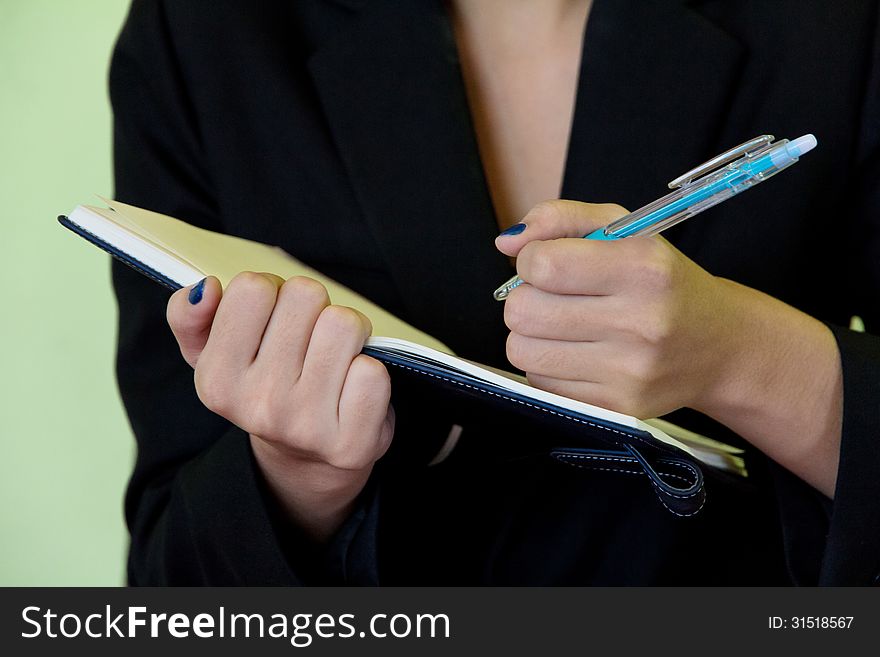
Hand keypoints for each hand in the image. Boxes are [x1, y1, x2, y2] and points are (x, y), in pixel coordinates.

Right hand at [167, 273, 394, 540]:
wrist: (307, 460)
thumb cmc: (263, 392)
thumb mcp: (212, 357)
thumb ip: (189, 317)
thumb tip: (207, 288)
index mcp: (217, 379)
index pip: (254, 287)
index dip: (273, 292)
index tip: (276, 317)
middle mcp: (260, 404)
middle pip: (305, 295)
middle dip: (314, 307)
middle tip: (310, 337)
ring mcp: (307, 425)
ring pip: (345, 324)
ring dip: (348, 332)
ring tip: (335, 355)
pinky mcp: (352, 442)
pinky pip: (373, 370)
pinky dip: (369, 369)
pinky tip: (353, 386)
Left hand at [497, 200, 841, 495]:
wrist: (722, 347)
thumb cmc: (663, 283)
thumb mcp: (625, 231)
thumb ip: (561, 219)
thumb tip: (506, 243)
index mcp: (644, 267)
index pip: (544, 264)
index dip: (531, 261)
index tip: (547, 263)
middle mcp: (641, 321)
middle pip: (524, 312)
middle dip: (526, 298)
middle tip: (553, 297)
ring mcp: (630, 371)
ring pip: (522, 351)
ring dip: (530, 335)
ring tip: (562, 325)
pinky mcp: (618, 406)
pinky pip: (541, 383)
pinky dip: (548, 366)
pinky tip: (578, 353)